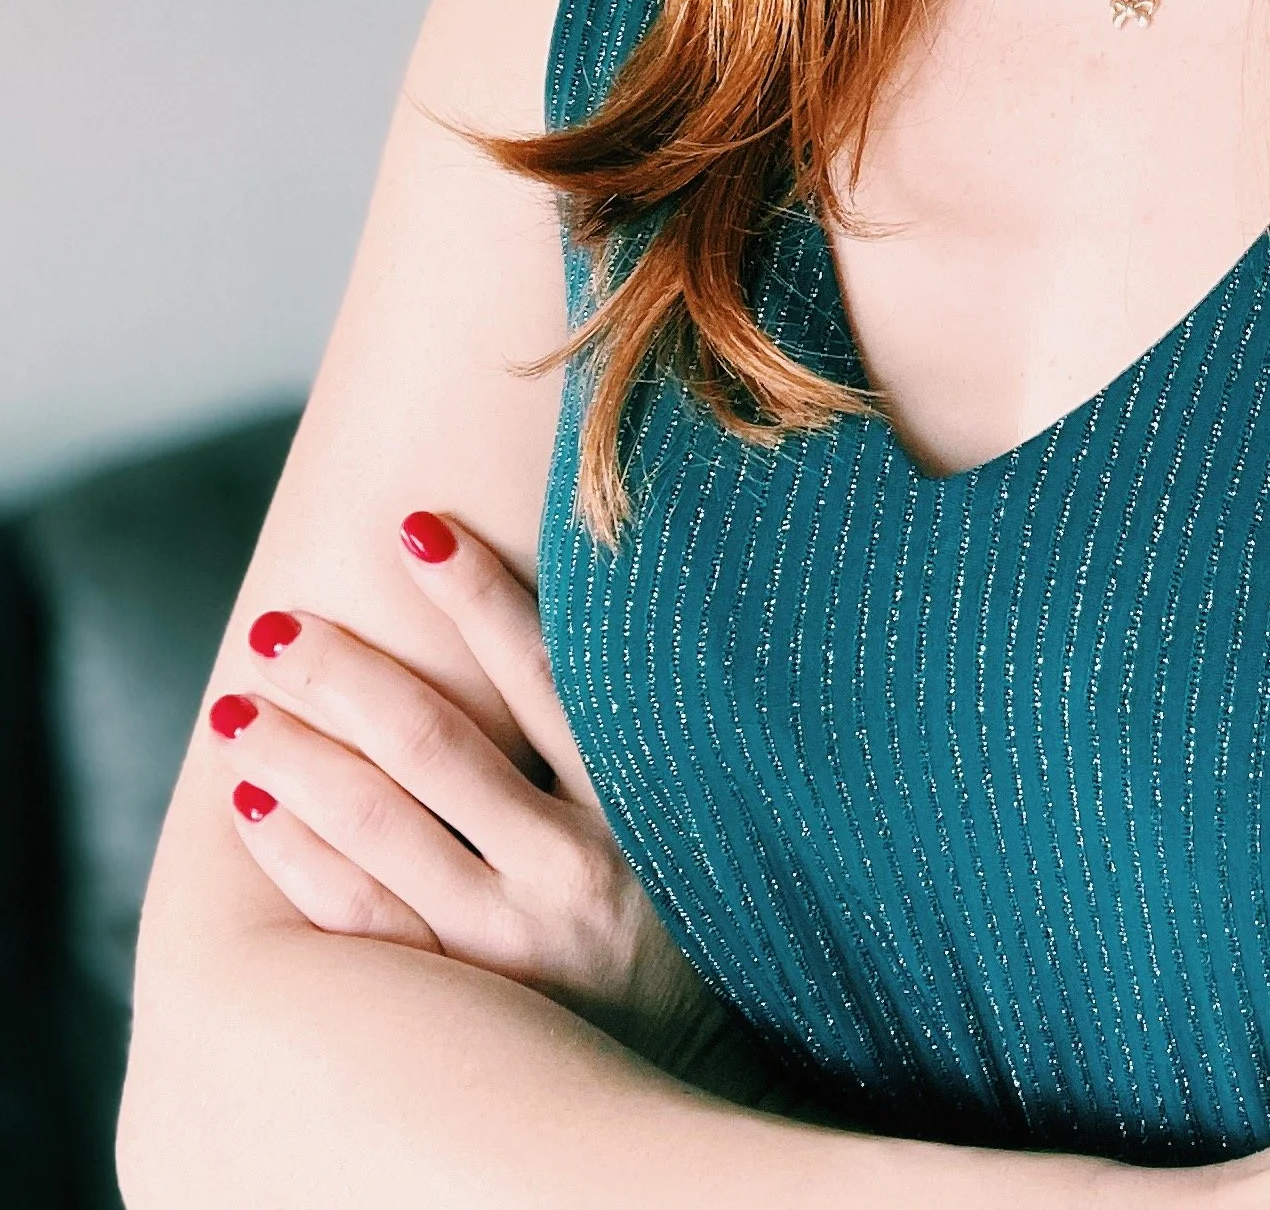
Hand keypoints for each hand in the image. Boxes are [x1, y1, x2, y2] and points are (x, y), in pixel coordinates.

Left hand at [206, 511, 742, 1084]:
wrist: (698, 1078)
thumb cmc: (689, 920)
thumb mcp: (682, 821)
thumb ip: (618, 734)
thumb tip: (550, 622)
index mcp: (631, 803)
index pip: (540, 670)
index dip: (475, 592)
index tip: (413, 526)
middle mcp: (568, 867)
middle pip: (432, 744)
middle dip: (346, 672)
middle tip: (277, 624)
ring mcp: (507, 941)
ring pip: (377, 826)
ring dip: (298, 753)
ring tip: (238, 705)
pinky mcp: (461, 998)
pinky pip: (355, 917)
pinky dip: (295, 855)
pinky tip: (253, 804)